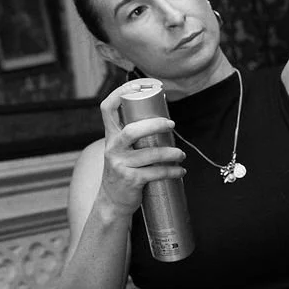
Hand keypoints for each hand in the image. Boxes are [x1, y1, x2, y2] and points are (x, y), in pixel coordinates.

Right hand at [97, 83, 185, 217]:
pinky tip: (181, 171)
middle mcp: (112, 148)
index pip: (107, 108)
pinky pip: (156, 173)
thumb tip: (163, 119)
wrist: (112, 202)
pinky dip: (172, 171)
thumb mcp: (121, 150)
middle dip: (154, 125)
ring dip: (171, 153)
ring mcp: (120, 165)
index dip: (121, 93)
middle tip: (172, 125)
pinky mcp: (130, 180)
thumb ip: (133, 135)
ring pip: (149, 154)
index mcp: (110, 136)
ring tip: (181, 154)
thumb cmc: (123, 170)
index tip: (140, 86)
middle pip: (132, 131)